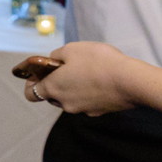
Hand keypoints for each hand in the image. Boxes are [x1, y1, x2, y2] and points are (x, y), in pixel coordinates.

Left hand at [23, 41, 157, 115]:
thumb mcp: (71, 49)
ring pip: (70, 99)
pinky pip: (87, 101)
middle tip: (66, 68)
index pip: (30, 94)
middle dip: (55, 83)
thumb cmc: (98, 62)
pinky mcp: (99, 112)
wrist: (131, 81)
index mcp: (53, 88)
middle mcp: (65, 104)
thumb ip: (56, 56)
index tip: (38, 74)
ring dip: (73, 88)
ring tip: (87, 72)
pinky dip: (89, 93)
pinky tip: (101, 80)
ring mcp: (83, 110)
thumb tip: (54, 61)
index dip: (31, 83)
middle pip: (52, 96)